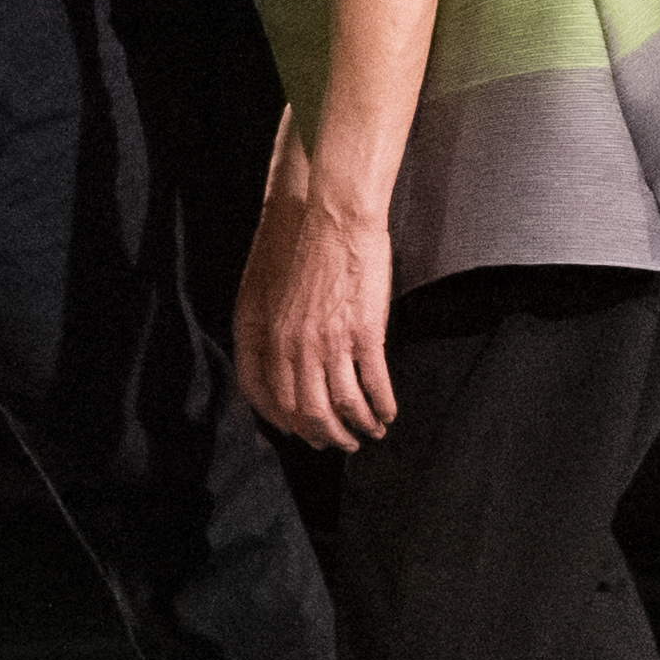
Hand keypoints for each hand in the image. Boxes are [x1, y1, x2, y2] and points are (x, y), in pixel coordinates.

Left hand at [233, 189, 394, 452]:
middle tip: (343, 443)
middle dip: (328, 436)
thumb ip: (274, 331)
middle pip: (309, 413)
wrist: (334, 216)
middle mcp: (296, 347)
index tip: (306, 434)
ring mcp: (331, 342)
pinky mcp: (364, 333)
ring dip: (360, 426)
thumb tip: (286, 363)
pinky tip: (389, 412)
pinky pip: (373, 385)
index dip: (292, 424)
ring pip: (344, 406)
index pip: (274, 400)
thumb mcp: (271, 293)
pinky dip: (382, 406)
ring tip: (372, 431)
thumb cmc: (301, 246)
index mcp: (270, 337)